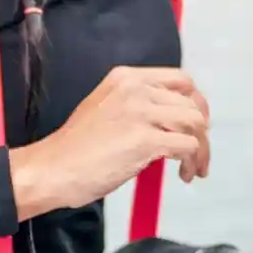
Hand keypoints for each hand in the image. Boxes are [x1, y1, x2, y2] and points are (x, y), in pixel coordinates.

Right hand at [10, 65, 210, 221]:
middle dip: (202, 130)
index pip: (181, 80)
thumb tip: (170, 120)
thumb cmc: (75, 149)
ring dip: (201, 148)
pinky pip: (188, 146)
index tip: (196, 124)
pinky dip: (192, 161)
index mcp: (126, 78)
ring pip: (195, 123)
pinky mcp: (144, 140)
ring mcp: (141, 113)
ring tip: (192, 168)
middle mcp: (136, 89)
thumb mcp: (107, 108)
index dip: (196, 103)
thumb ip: (138, 106)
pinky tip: (183, 174)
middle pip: (192, 103)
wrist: (50, 169)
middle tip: (197, 152)